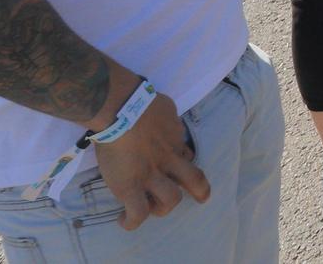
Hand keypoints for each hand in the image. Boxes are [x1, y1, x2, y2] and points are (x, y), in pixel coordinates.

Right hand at [92, 89, 208, 229]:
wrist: (121, 109)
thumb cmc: (140, 101)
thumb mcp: (165, 108)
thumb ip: (167, 118)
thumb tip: (164, 117)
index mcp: (174, 140)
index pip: (187, 154)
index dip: (185, 160)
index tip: (180, 161)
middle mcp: (167, 160)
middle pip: (195, 179)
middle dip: (200, 190)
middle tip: (200, 197)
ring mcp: (150, 176)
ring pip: (170, 201)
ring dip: (162, 207)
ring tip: (148, 207)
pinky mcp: (130, 187)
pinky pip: (137, 213)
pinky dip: (132, 221)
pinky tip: (124, 220)